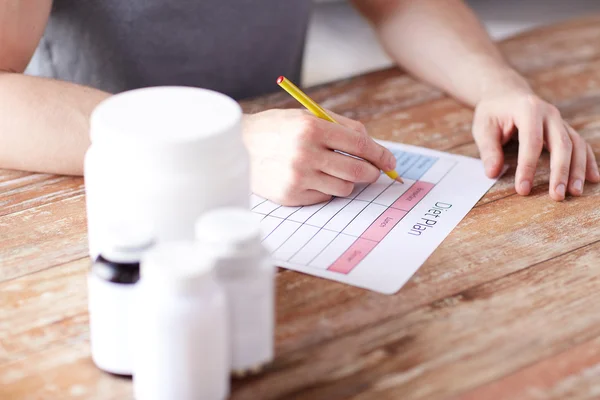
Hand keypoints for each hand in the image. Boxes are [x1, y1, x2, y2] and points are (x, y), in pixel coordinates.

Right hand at [242, 109, 396, 205]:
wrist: (237, 147)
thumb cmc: (277, 130)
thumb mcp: (306, 116)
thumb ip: (341, 127)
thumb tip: (373, 147)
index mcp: (311, 127)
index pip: (359, 143)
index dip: (380, 154)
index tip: (390, 162)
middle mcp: (305, 153)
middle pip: (357, 169)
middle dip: (371, 172)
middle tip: (372, 172)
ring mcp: (297, 177)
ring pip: (344, 187)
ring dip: (346, 180)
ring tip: (330, 170)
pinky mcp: (291, 195)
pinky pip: (325, 197)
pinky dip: (325, 189)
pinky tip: (310, 178)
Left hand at [473, 84, 599, 200]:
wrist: (506, 93)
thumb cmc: (493, 112)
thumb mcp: (483, 127)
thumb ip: (488, 150)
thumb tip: (492, 173)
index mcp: (528, 109)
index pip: (531, 142)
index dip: (528, 167)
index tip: (523, 189)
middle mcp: (549, 113)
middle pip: (561, 144)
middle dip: (560, 171)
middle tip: (557, 196)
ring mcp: (559, 121)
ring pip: (576, 145)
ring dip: (578, 169)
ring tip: (575, 192)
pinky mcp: (564, 129)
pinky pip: (580, 144)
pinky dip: (588, 161)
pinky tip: (592, 178)